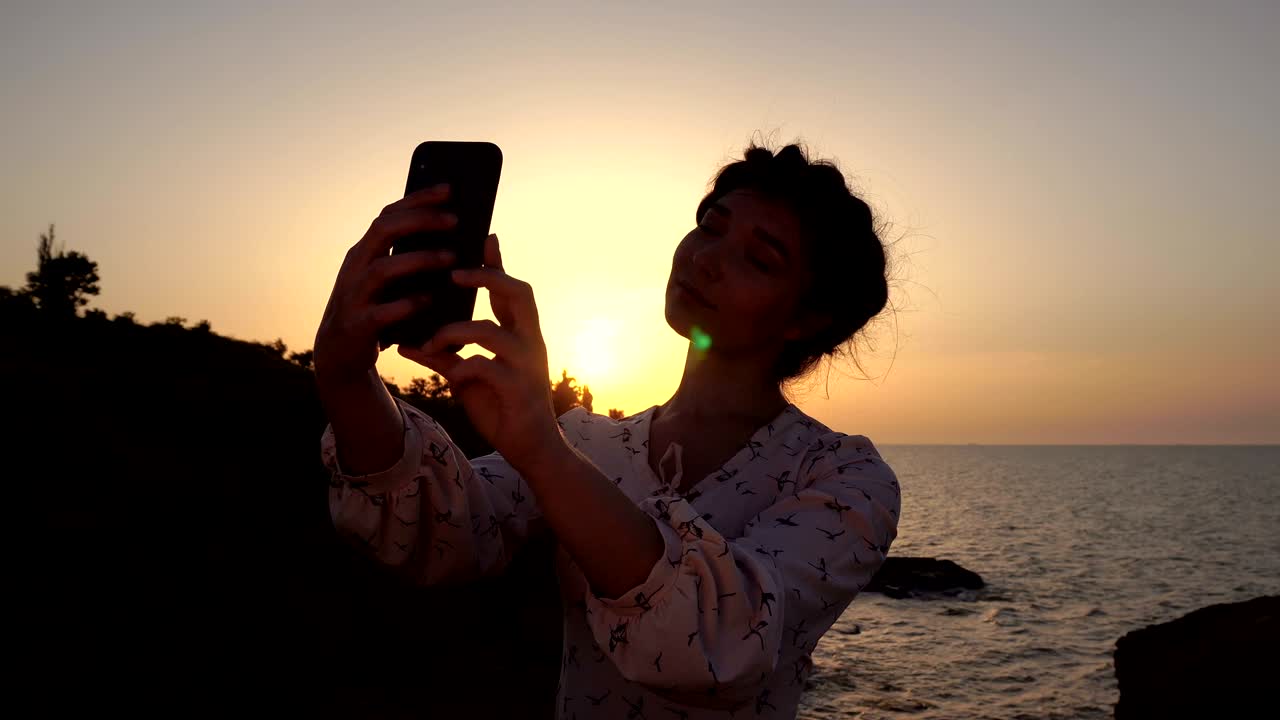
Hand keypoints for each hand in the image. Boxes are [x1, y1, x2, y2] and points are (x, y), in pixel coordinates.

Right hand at [313, 183, 458, 386]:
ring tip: (452, 258)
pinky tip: (430, 301)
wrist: (339, 352)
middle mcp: (356, 267)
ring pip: (382, 269)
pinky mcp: (359, 325)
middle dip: (420, 221)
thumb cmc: (374, 309)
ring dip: (420, 260)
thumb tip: (452, 236)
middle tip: (455, 220)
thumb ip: (408, 257)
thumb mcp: (386, 280)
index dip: (418, 200)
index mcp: (365, 251)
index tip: (449, 189)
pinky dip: (407, 304)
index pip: (389, 214)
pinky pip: (382, 311)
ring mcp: (353, 295)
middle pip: (383, 231)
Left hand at [398, 232, 564, 469]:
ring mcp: (526, 364)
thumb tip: (407, 341)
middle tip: (456, 271)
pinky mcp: (517, 388)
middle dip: (488, 276)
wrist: (531, 449)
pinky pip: (484, 366)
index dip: (497, 263)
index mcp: (520, 334)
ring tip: (431, 340)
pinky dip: (461, 365)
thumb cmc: (501, 408)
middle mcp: (529, 342)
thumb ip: (444, 356)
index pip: (512, 289)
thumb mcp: (468, 377)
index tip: (483, 236)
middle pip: (519, 292)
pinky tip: (449, 371)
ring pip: (491, 330)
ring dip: (454, 331)